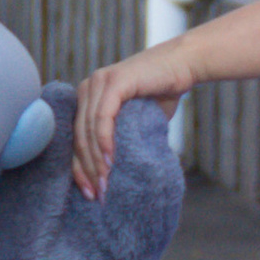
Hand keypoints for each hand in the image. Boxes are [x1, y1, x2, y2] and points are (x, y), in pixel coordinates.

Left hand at [73, 43, 194, 195]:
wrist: (184, 66)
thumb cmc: (162, 93)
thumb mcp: (135, 120)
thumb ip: (119, 138)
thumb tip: (111, 173)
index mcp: (88, 97)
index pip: (75, 138)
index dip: (79, 168)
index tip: (87, 192)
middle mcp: (87, 88)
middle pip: (78, 137)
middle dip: (87, 170)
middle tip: (97, 194)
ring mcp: (98, 82)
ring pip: (88, 130)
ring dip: (96, 161)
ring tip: (105, 183)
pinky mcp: (114, 81)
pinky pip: (103, 117)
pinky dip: (105, 141)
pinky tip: (110, 160)